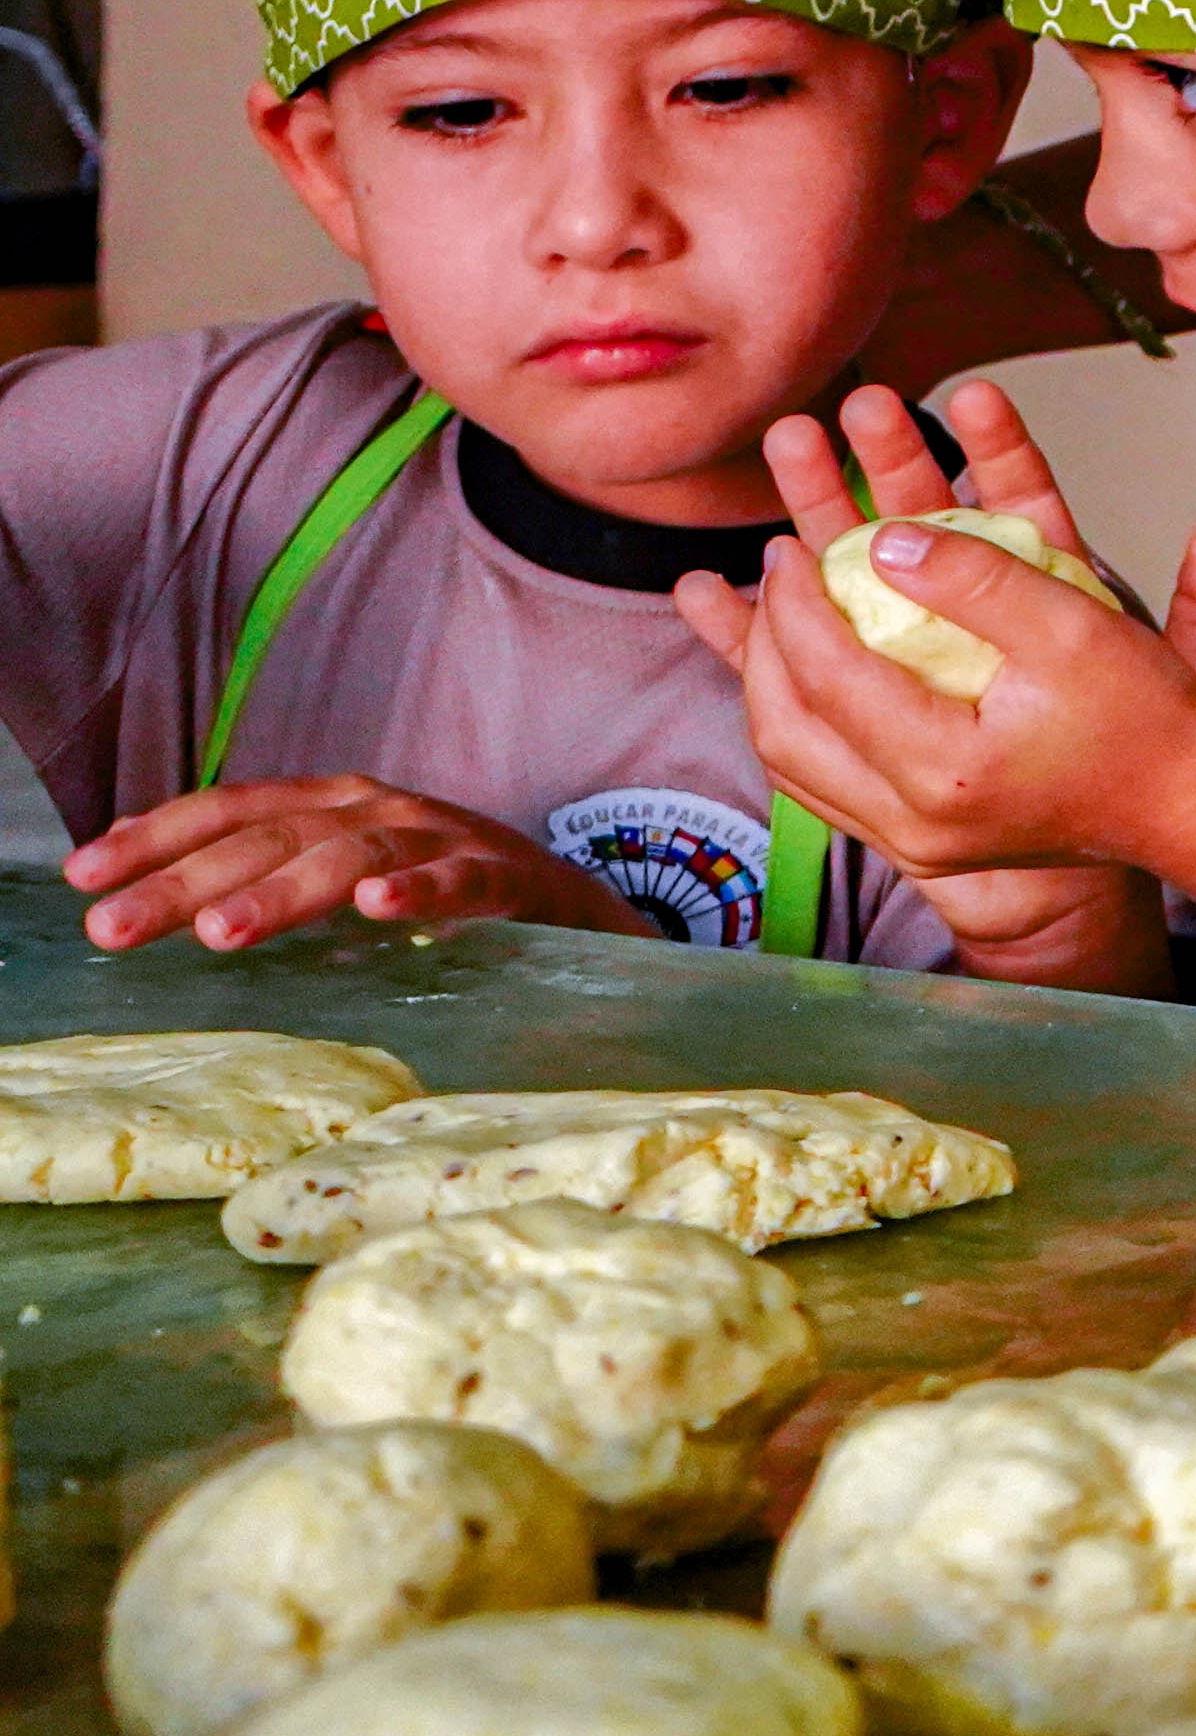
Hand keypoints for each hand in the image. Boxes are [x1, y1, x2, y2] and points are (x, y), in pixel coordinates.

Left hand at [66, 778, 650, 952]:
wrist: (575, 905)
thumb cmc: (441, 887)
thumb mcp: (340, 867)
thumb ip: (259, 866)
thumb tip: (145, 866)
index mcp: (334, 805)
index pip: (232, 810)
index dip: (156, 837)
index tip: (81, 876)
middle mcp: (380, 808)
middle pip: (271, 838)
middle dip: (185, 881)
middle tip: (113, 927)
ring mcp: (445, 837)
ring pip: (351, 855)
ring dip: (282, 890)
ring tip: (221, 931)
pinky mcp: (508, 875)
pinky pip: (461, 879)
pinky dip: (421, 887)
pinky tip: (379, 906)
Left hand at [672, 388, 1195, 890]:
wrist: (1190, 808)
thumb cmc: (1150, 718)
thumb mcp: (1078, 625)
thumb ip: (980, 579)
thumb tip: (887, 542)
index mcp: (948, 770)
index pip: (832, 677)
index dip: (799, 602)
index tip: (790, 542)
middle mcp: (915, 821)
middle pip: (787, 727)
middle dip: (767, 637)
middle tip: (776, 566)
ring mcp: (913, 843)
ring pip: (793, 762)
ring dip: (770, 681)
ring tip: (772, 612)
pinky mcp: (920, 846)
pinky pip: (822, 785)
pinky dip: (800, 722)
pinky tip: (796, 677)